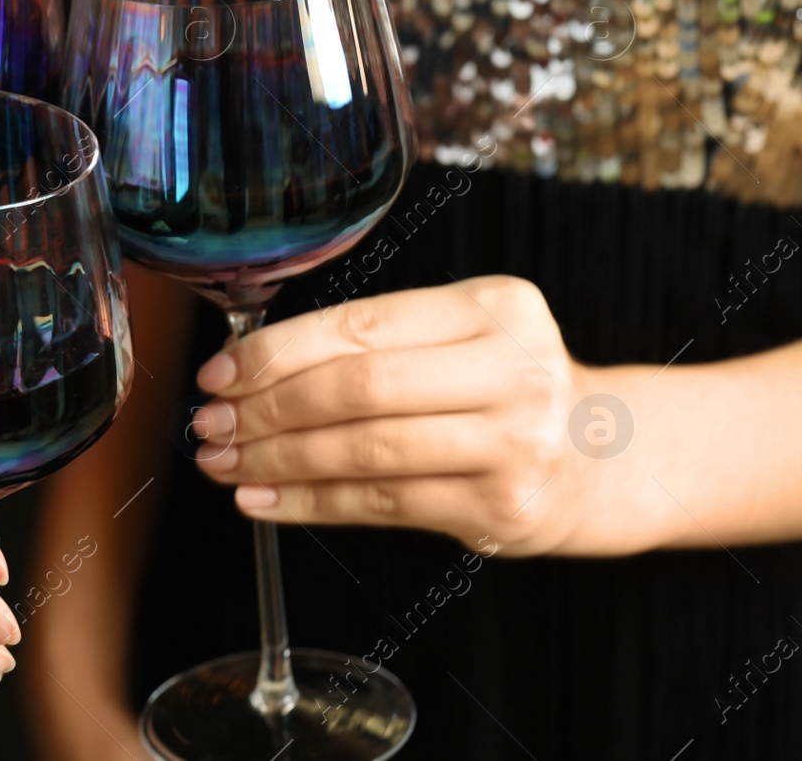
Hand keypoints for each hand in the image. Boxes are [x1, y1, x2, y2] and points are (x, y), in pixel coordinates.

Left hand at [192, 276, 634, 555]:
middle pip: (360, 389)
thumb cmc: (503, 388)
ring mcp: (514, 443)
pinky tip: (260, 498)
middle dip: (268, 408)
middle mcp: (513, 370)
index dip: (277, 351)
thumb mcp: (460, 338)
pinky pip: (381, 505)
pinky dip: (308, 503)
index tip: (218, 372)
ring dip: (276, 460)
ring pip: (364, 452)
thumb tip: (245, 369)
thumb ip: (374, 343)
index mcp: (493, 307)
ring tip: (222, 461)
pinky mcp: (502, 509)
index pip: (362, 325)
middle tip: (210, 422)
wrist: (606, 458)